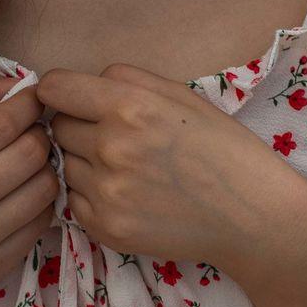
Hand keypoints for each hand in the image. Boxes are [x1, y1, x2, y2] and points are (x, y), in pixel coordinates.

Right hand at [0, 69, 57, 306]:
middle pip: (29, 155)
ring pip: (44, 188)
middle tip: (29, 130)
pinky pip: (41, 222)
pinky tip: (20, 193)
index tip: (30, 98)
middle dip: (37, 133)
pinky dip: (39, 201)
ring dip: (43, 167)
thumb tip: (16, 85)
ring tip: (25, 162)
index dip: (26, 104)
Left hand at [35, 63, 296, 270]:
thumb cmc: (222, 148)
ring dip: (85, 162)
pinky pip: (74, 200)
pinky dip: (92, 195)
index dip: (61, 91)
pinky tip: (128, 194)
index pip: (55, 88)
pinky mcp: (105, 227)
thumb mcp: (182, 95)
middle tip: (114, 136)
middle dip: (78, 126)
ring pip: (65, 164)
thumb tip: (83, 82)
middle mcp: (111, 147)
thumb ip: (127, 79)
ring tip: (127, 168)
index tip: (71, 98)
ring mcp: (105, 192)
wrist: (250, 215)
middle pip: (58, 127)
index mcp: (130, 106)